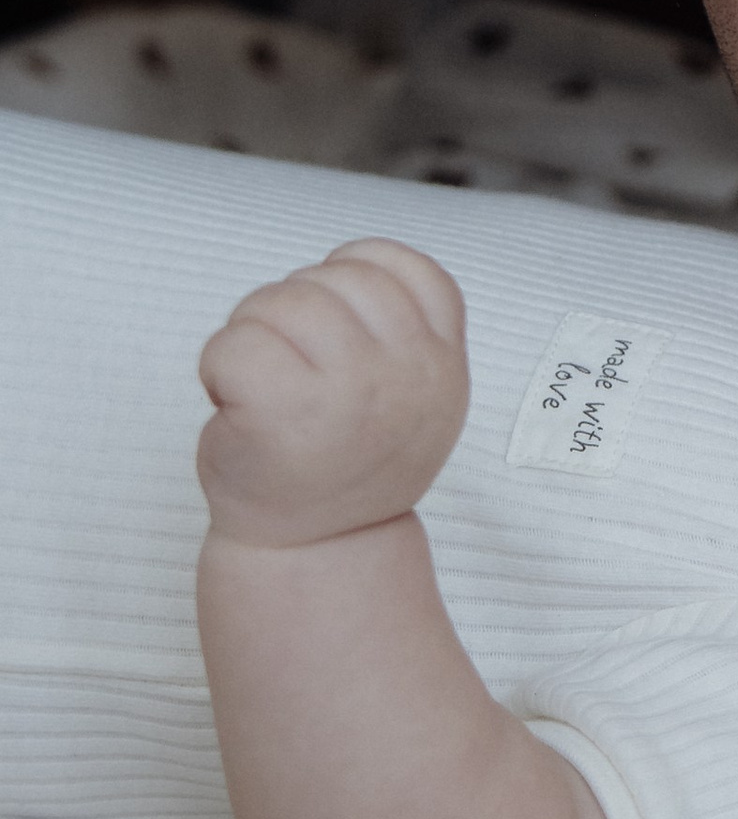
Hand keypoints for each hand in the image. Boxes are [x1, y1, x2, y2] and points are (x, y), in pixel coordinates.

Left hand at [198, 241, 470, 550]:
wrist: (314, 552)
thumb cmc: (345, 461)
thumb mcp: (414, 396)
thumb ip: (407, 332)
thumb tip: (349, 267)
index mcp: (441, 364)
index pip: (403, 267)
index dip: (353, 275)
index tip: (331, 326)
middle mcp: (406, 374)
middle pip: (333, 276)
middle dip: (291, 307)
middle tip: (285, 364)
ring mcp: (349, 392)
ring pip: (281, 301)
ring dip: (251, 332)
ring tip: (259, 382)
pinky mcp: (283, 413)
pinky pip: (233, 344)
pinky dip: (215, 366)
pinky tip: (231, 400)